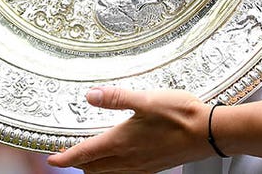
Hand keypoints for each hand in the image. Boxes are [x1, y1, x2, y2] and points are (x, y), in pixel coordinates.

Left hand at [46, 86, 215, 172]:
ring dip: (95, 167)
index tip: (52, 159)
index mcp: (121, 142)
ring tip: (90, 158)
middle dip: (78, 164)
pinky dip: (113, 169)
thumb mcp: (145, 99)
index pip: (84, 154)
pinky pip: (125, 173)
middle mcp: (128, 159)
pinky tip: (120, 159)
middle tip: (69, 155)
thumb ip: (116, 98)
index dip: (65, 158)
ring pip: (109, 173)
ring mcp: (142, 165)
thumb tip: (90, 95)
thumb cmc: (180, 115)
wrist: (210, 132)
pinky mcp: (154, 167)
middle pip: (94, 168)